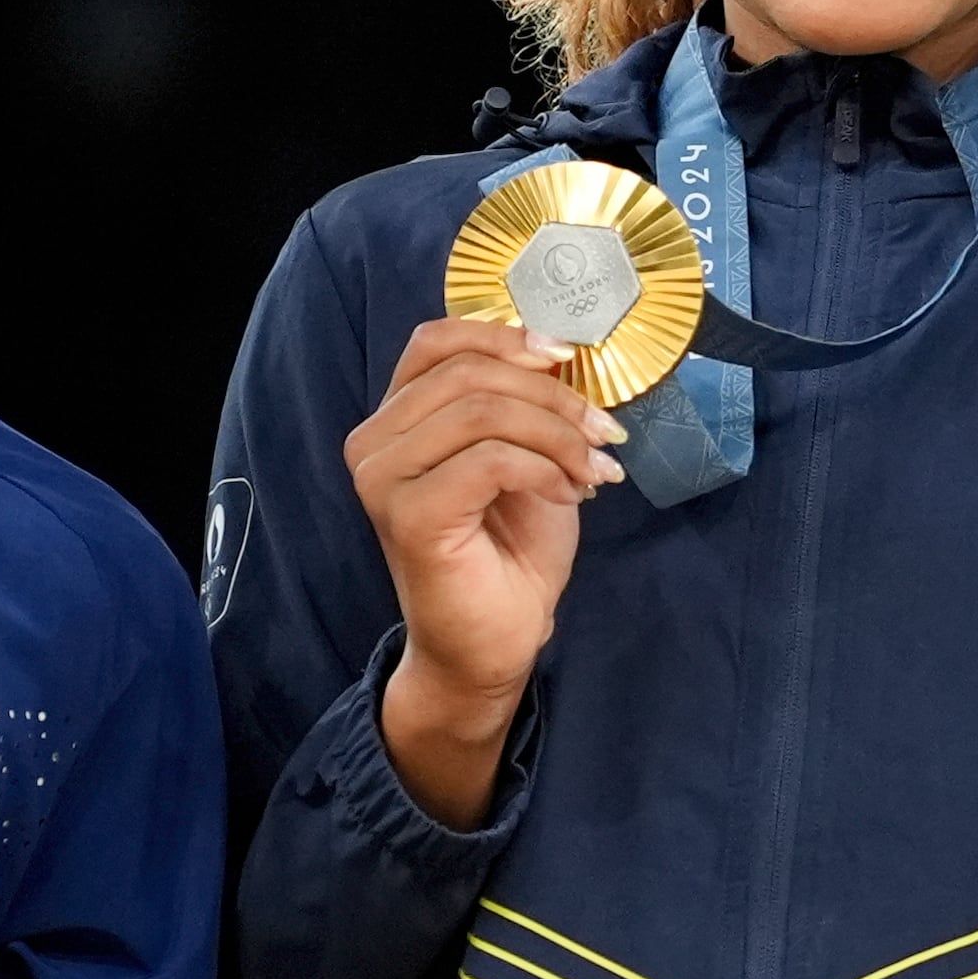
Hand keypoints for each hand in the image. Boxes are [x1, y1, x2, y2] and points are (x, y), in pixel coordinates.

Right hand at [343, 316, 626, 825]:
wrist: (493, 643)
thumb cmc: (509, 553)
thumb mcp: (526, 455)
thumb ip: (522, 402)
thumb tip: (559, 348)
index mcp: (395, 418)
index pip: (436, 341)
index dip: (504, 335)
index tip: (568, 356)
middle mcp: (373, 442)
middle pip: (469, 373)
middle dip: (552, 395)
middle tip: (604, 431)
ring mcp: (383, 479)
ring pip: (483, 412)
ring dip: (556, 434)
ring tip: (594, 468)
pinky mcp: (408, 515)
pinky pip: (491, 460)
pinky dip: (546, 468)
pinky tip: (573, 494)